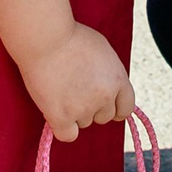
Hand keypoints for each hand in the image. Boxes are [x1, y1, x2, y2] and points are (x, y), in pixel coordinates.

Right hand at [16, 22, 133, 142]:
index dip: (115, 108)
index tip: (107, 107)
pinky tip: (54, 113)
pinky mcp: (62, 116)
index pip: (126, 107)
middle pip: (103, 117)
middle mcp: (105, 97)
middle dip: (92, 108)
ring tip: (59, 91)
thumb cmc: (70, 36)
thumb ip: (108, 72)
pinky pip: (68, 135)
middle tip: (74, 90)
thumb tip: (107, 86)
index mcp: (118, 79)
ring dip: (73, 113)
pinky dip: (62, 127)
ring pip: (83, 123)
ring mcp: (83, 108)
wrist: (46, 38)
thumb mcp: (102, 49)